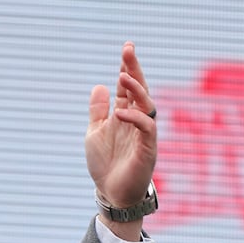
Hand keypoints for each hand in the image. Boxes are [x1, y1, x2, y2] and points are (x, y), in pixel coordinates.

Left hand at [85, 42, 157, 215]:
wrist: (111, 194)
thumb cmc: (105, 165)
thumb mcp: (95, 133)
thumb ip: (98, 111)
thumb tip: (100, 85)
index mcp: (124, 115)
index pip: (128, 87)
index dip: (128, 67)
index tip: (127, 48)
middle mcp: (136, 121)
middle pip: (140, 90)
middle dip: (135, 69)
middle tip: (128, 51)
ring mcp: (144, 134)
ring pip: (147, 105)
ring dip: (136, 90)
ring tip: (123, 76)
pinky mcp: (148, 149)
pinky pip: (147, 128)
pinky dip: (135, 118)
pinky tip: (120, 113)